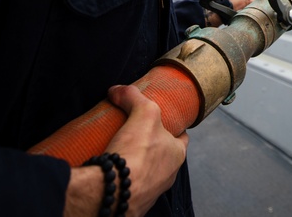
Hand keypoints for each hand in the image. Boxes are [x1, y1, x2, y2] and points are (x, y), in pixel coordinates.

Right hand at [105, 85, 188, 215]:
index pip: (180, 137)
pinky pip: (130, 185)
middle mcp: (169, 175)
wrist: (114, 191)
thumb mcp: (143, 113)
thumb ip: (133, 96)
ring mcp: (151, 190)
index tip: (159, 121)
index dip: (171, 127)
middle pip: (162, 154)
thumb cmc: (138, 153)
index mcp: (177, 155)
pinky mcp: (133, 201)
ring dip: (136, 163)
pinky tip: (111, 169)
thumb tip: (117, 90)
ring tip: (120, 150)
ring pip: (146, 172)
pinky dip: (123, 177)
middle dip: (151, 145)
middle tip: (134, 134)